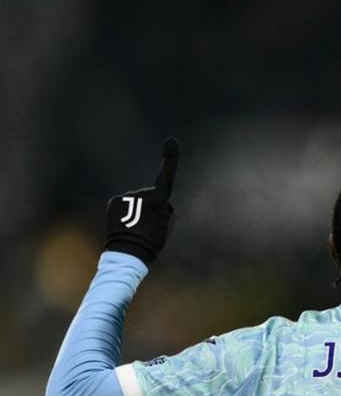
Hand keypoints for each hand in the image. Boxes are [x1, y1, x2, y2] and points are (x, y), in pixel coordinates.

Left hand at [104, 138, 179, 264]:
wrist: (127, 254)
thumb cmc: (152, 243)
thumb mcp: (167, 226)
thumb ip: (166, 210)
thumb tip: (161, 202)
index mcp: (158, 199)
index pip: (167, 176)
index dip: (170, 159)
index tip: (171, 141)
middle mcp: (141, 193)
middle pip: (152, 196)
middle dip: (152, 207)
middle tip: (150, 227)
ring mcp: (126, 197)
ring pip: (137, 201)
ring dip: (138, 212)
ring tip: (136, 229)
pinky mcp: (114, 201)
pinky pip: (125, 204)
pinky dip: (126, 212)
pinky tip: (125, 225)